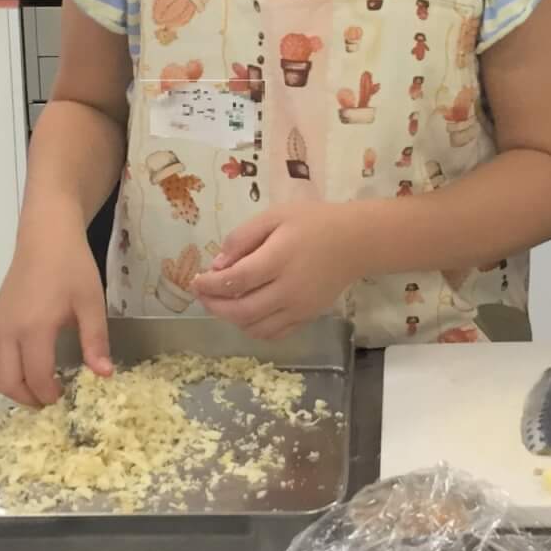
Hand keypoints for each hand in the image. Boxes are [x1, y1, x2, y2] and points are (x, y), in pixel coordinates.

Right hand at [0, 213, 110, 407]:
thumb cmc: (72, 267)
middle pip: (8, 381)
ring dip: (10, 386)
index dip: (48, 394)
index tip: (63, 396)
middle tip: (48, 398)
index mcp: (35, 328)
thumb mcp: (91, 304)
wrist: (46, 237)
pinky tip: (15, 363)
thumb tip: (104, 375)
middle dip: (28, 397)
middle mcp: (9, 331)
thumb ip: (95, 341)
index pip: (36, 377)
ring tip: (33, 386)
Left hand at [191, 202, 362, 339]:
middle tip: (202, 294)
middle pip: (241, 311)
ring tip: (223, 302)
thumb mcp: (275, 216)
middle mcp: (289, 289)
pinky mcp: (307, 318)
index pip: (235, 281)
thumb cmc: (313, 222)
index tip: (195, 281)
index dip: (209, 285)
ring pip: (255, 328)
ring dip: (232, 319)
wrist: (355, 242)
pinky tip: (246, 313)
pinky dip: (254, 329)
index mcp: (279, 259)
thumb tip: (217, 265)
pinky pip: (274, 334)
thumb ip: (243, 238)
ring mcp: (299, 308)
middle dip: (214, 306)